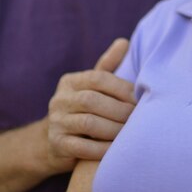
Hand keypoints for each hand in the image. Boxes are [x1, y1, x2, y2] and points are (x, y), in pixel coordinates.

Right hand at [47, 39, 135, 171]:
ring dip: (114, 128)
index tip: (139, 97)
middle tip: (138, 117)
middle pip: (92, 100)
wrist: (52, 143)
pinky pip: (82, 147)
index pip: (98, 78)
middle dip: (119, 109)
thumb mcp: (91, 86)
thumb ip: (108, 65)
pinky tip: (116, 150)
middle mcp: (59, 99)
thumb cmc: (83, 108)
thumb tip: (124, 41)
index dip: (121, 87)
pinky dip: (102, 149)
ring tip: (130, 133)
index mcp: (70, 81)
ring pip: (88, 123)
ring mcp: (56, 122)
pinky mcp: (57, 145)